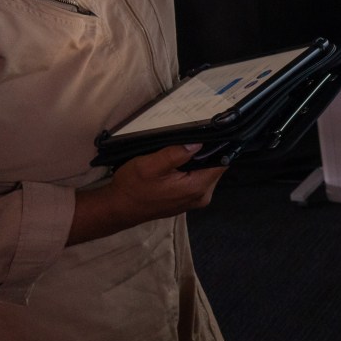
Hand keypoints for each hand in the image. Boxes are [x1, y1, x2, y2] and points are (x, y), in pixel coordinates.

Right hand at [67, 144, 225, 245]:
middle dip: (206, 152)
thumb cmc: (133, 186)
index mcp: (197, 187)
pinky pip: (197, 180)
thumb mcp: (150, 165)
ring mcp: (195, 200)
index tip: (211, 132)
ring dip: (198, 161)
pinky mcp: (187, 200)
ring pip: (207, 173)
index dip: (219, 146)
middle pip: (216, 167)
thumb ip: (175, 153)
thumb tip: (198, 142)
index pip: (222, 163)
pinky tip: (178, 163)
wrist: (119, 208)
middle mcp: (202, 196)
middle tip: (192, 138)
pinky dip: (191, 170)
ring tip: (183, 148)